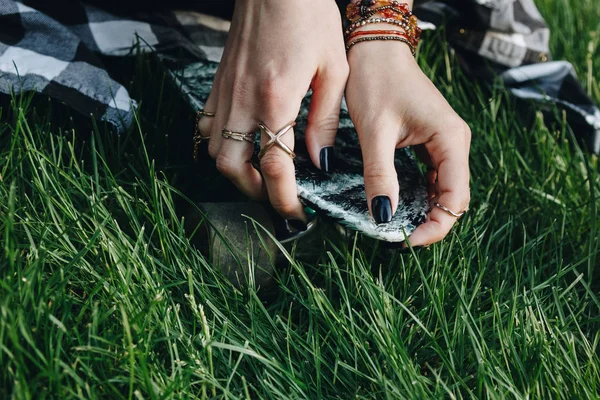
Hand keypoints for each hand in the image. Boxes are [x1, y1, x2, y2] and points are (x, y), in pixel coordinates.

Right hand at [198, 0, 348, 226]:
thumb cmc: (310, 17)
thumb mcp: (334, 68)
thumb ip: (324, 119)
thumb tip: (319, 161)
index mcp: (276, 99)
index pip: (274, 166)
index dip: (285, 199)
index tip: (298, 214)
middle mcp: (242, 101)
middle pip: (233, 169)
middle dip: (255, 193)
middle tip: (278, 196)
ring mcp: (224, 92)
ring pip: (214, 152)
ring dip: (237, 173)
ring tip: (261, 176)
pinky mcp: (217, 83)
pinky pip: (206, 127)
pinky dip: (220, 147)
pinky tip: (241, 146)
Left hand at [345, 42, 470, 245]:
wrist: (375, 49)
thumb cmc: (376, 81)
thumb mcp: (374, 131)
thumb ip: (380, 175)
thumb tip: (382, 215)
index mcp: (450, 139)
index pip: (455, 197)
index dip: (436, 225)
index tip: (408, 240)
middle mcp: (454, 142)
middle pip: (452, 197)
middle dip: (430, 221)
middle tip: (398, 237)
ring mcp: (444, 142)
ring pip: (442, 189)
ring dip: (423, 209)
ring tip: (397, 225)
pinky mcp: (430, 142)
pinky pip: (431, 177)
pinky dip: (417, 194)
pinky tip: (399, 203)